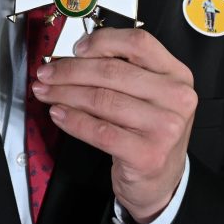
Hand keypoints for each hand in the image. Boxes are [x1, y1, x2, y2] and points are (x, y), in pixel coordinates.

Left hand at [32, 28, 195, 223]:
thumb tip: (77, 54)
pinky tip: (58, 114)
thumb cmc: (149, 132)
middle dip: (70, 70)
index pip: (138, 43)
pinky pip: (99, 130)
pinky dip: (73, 120)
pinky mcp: (147, 154)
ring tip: (46, 92)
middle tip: (47, 73)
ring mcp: (165, 127)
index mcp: (177, 74)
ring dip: (65, 93)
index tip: (76, 49)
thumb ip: (123, 69)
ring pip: (102, 99)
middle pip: (112, 71)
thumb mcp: (149, 95)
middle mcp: (176, 98)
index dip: (102, 41)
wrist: (161, 181)